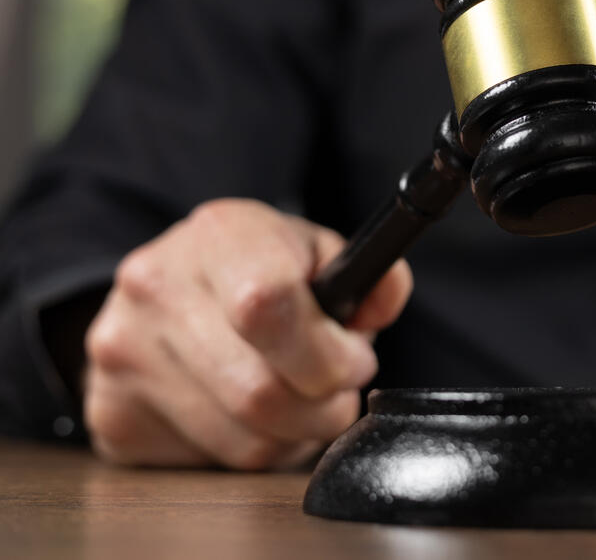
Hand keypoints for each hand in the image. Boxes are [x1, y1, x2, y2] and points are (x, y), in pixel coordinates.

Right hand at [83, 198, 412, 468]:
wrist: (164, 290)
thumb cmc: (257, 271)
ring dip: (293, 436)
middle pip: (260, 391)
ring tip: (299, 403)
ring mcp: (123, 350)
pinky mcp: (112, 411)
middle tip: (335, 393)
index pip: (269, 305)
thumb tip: (382, 302)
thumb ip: (367, 276)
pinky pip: (208, 462)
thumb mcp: (314, 252)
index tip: (353, 360)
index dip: (326, 353)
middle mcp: (157, 285)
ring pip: (242, 441)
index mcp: (219, 233)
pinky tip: (250, 415)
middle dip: (323, 408)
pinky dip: (249, 451)